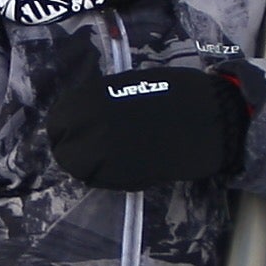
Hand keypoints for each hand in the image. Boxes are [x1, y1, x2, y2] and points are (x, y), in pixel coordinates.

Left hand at [50, 50, 255, 187]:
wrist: (209, 117)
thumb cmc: (173, 92)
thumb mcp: (128, 84)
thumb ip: (100, 102)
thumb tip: (82, 117)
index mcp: (92, 99)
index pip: (57, 122)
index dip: (65, 129)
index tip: (74, 131)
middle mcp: (93, 127)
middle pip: (64, 150)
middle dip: (73, 150)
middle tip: (90, 149)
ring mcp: (108, 154)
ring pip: (80, 169)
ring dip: (88, 165)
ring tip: (107, 158)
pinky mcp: (125, 176)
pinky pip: (103, 180)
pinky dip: (107, 176)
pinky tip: (123, 165)